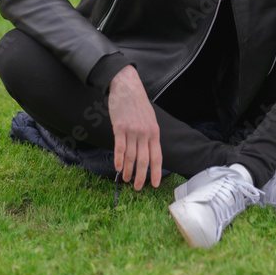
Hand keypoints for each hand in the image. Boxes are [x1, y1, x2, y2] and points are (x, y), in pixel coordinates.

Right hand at [108, 65, 161, 190]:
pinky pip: (120, 148)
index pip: (157, 157)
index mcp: (154, 132)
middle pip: (144, 160)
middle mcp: (145, 133)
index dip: (156, 172)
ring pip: (131, 157)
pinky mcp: (119, 128)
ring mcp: (132, 131)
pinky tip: (118, 168)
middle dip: (141, 177)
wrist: (127, 86)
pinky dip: (118, 160)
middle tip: (138, 188)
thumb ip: (150, 134)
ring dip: (128, 171)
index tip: (154, 185)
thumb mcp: (150, 118)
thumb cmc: (138, 103)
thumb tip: (150, 150)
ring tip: (126, 180)